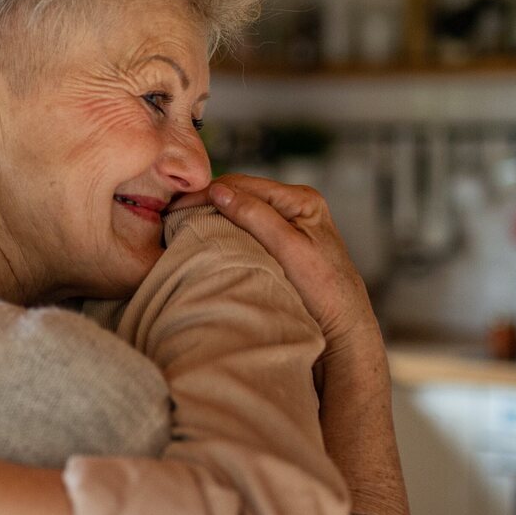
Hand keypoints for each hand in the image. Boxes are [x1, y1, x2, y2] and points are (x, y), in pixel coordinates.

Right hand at [182, 174, 378, 353]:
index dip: (207, 192)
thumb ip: (256, 216)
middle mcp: (295, 206)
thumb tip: (219, 190)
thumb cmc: (325, 291)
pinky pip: (247, 228)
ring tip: (184, 224)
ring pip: (241, 211)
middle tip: (172, 215)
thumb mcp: (289, 249)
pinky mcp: (281, 244)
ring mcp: (288, 224)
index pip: (243, 184)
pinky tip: (208, 238)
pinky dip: (225, 230)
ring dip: (214, 215)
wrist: (343, 329)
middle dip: (207, 202)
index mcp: (302, 199)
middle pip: (240, 194)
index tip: (176, 206)